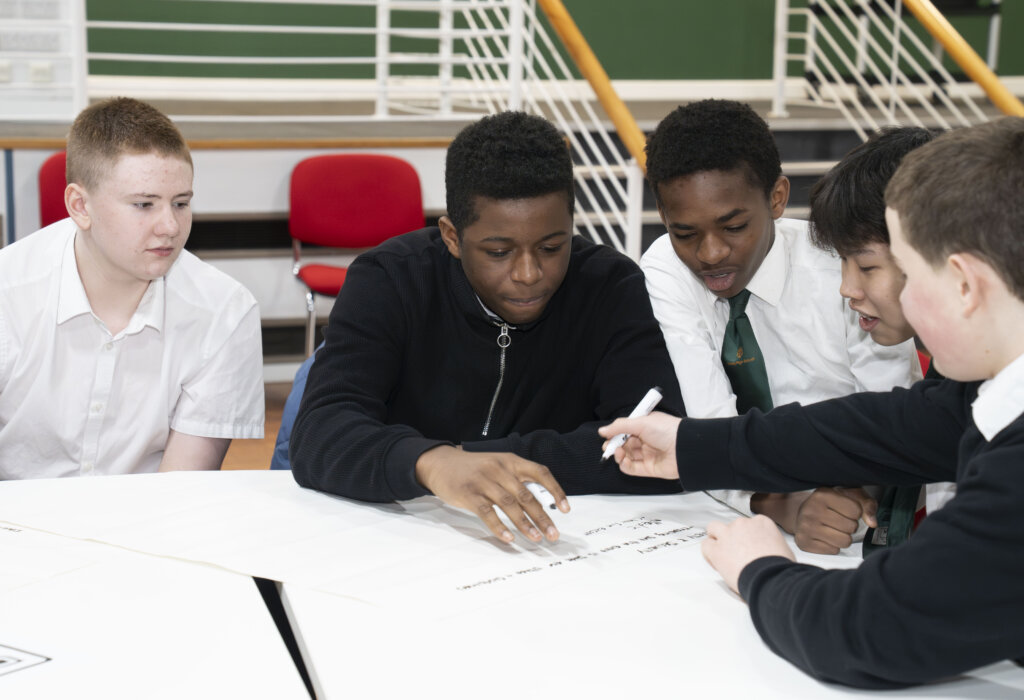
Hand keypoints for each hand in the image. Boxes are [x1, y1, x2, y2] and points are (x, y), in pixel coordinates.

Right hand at [415, 445, 568, 543]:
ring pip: (509, 504)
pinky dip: (499, 527)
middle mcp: (499, 469)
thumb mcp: (498, 465)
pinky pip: (487, 512)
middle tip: (553, 535)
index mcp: (510, 461)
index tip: (566, 509)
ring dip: (525, 524)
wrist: (440, 462)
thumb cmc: (474, 468)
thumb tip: (540, 506)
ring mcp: (483, 481)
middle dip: (542, 517)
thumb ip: (517, 479)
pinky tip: (509, 538)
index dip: (555, 490)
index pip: (540, 472)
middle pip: (526, 494)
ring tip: (536, 539)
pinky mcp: (468, 494)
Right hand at [597, 411, 681, 479]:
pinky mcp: (648, 469)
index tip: (606, 435)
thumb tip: (602, 431)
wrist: (684, 448)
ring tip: (617, 451)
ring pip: (625, 456)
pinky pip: (631, 469)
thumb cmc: (667, 430)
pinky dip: (624, 465)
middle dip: (613, 445)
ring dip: (618, 454)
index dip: (615, 433)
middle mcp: (645, 441)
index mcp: (645, 427)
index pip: (625, 430)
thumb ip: (619, 426)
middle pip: (623, 444)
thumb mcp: (641, 422)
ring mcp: (646, 455)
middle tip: (608, 446)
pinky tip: (623, 460)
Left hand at [701, 515, 794, 595]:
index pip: (750, 524)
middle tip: (737, 553)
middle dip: (734, 537)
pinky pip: (706, 545)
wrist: (770, 577)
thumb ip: (773, 544)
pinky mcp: (716, 549)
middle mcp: (743, 524)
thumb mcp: (785, 550)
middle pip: (733, 526)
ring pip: (714, 528)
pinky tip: (716, 562)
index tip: (749, 547)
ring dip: (716, 538)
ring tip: (722, 553)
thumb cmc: (780, 568)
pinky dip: (709, 554)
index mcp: (761, 522)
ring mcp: (727, 534)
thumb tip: (772, 552)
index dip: (748, 536)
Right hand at [791, 487, 877, 554]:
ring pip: (844, 542)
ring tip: (834, 529)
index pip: (856, 511)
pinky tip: (825, 536)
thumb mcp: (849, 495)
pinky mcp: (804, 543)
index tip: (845, 509)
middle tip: (839, 520)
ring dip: (843, 537)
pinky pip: (833, 551)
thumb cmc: (830, 503)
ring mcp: (805, 527)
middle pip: (851, 527)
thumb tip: (873, 523)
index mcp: (822, 494)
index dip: (855, 512)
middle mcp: (811, 510)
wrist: (800, 512)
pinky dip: (833, 545)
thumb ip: (866, 504)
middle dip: (850, 525)